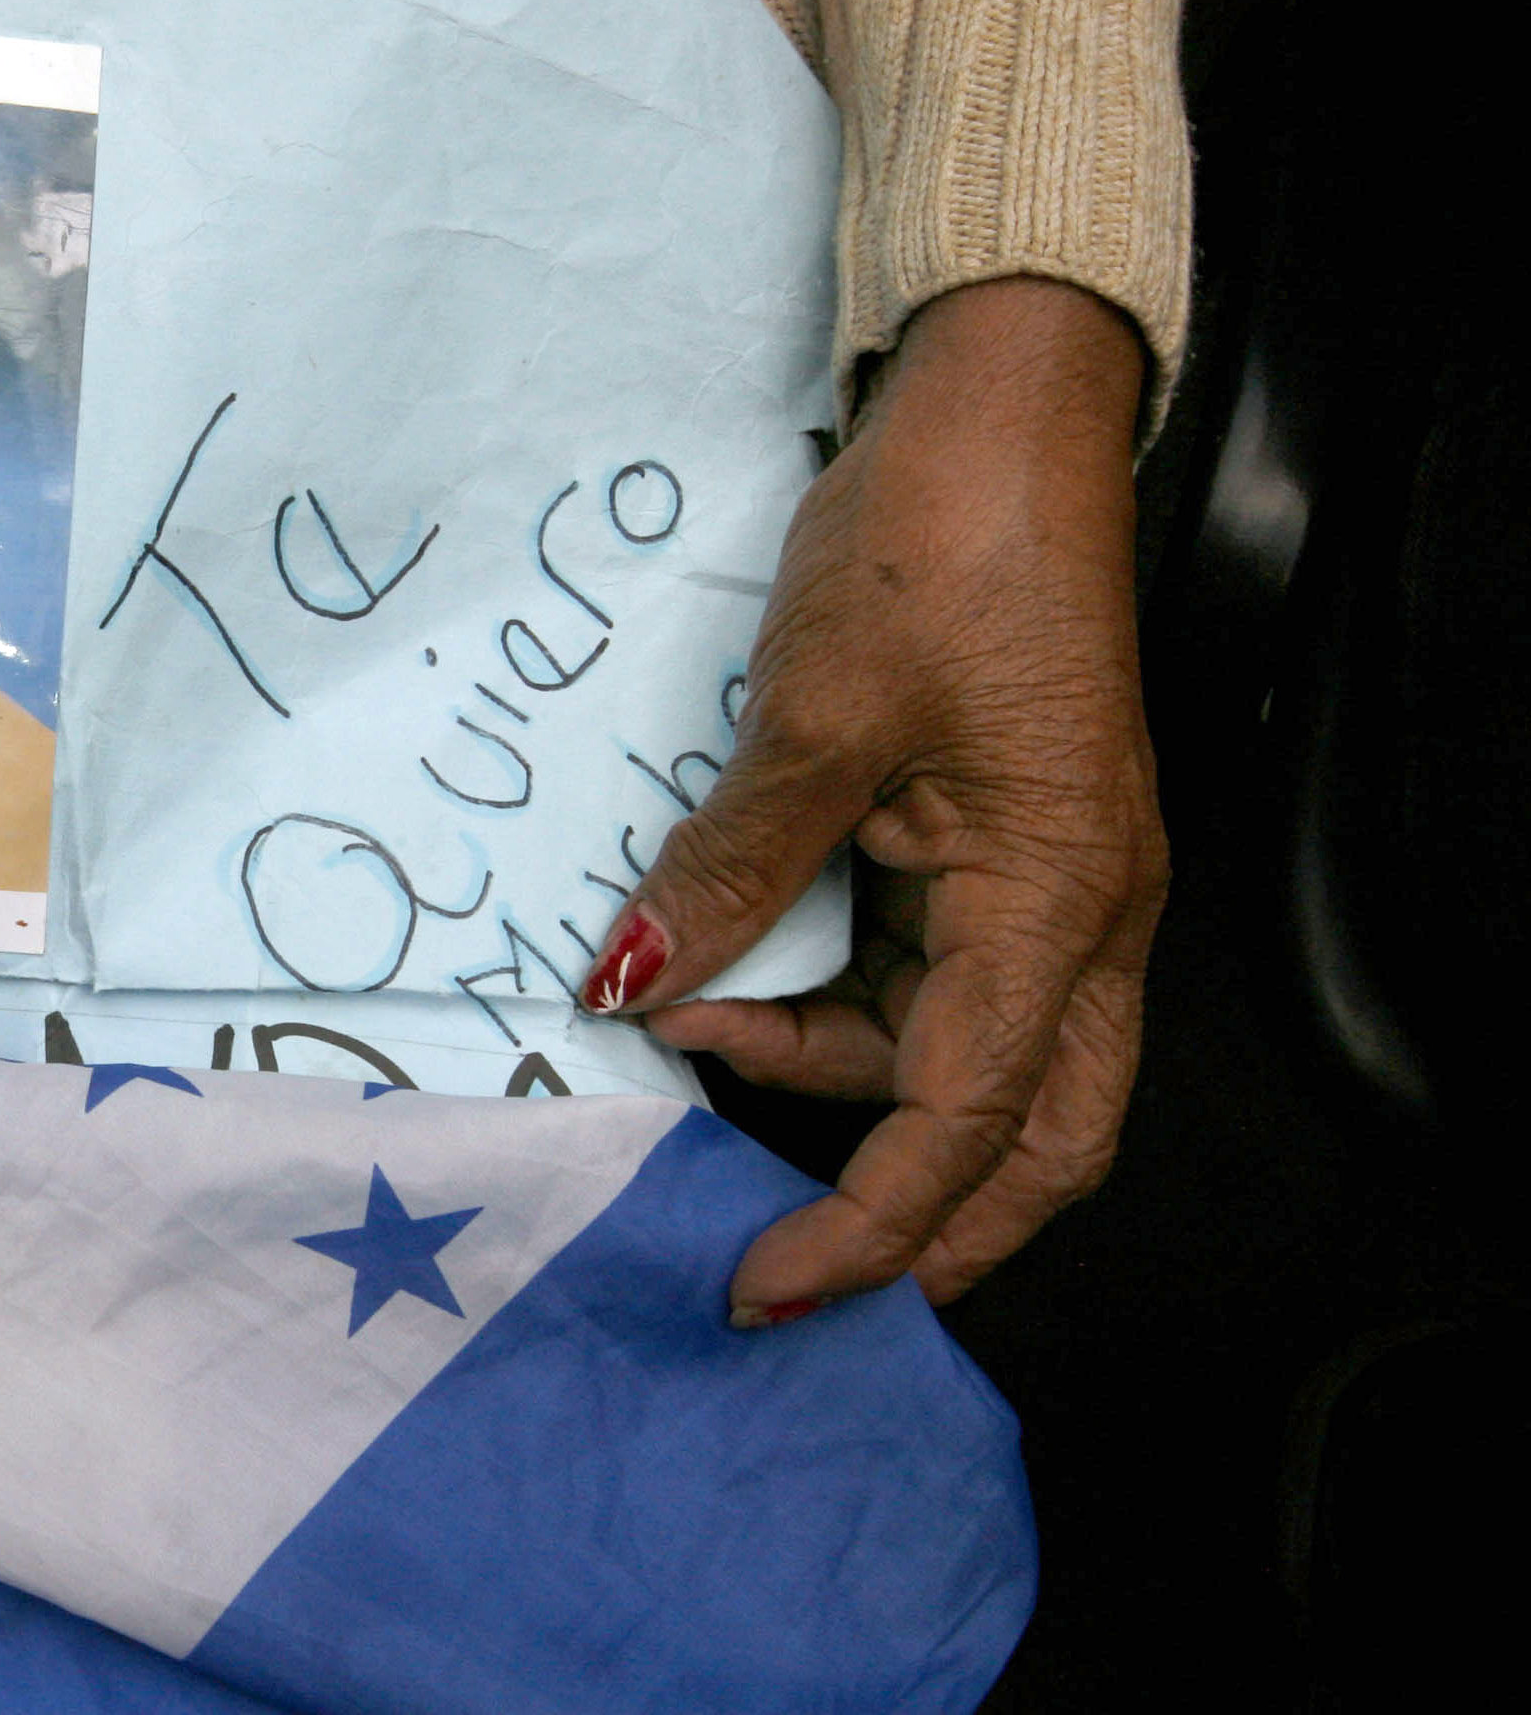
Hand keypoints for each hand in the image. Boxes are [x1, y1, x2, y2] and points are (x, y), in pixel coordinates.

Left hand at [581, 277, 1162, 1318]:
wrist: (1001, 424)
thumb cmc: (937, 550)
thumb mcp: (815, 720)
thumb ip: (731, 870)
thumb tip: (636, 983)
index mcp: (1058, 903)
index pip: (967, 1124)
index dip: (870, 1227)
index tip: (767, 1290)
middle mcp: (1079, 921)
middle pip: (1029, 1142)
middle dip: (918, 1227)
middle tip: (781, 1275)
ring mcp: (1046, 891)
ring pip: (970, 1066)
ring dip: (845, 1099)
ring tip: (696, 1061)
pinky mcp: (997, 856)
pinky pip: (930, 987)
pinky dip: (837, 1023)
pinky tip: (732, 1008)